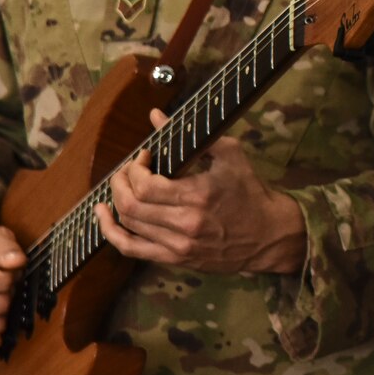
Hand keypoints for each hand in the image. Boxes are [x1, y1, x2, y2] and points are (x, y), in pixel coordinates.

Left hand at [97, 109, 305, 274]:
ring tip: (121, 186)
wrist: (269, 235)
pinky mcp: (175, 259)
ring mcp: (178, 245)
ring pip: (128, 225)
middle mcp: (185, 224)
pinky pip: (131, 249)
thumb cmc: (250, 192)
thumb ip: (192, 136)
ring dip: (116, 202)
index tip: (144, 156)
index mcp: (198, 197)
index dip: (135, 168)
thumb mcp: (230, 155)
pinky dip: (112, 233)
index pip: (145, 186)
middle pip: (131, 206)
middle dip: (120, 182)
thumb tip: (155, 115)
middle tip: (127, 169)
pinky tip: (105, 216)